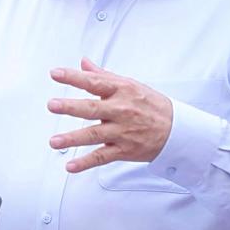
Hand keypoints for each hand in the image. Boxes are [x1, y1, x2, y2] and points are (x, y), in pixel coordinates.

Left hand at [47, 58, 172, 172]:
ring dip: (73, 139)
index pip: (94, 82)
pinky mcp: (124, 150)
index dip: (73, 77)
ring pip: (94, 135)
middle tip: (52, 105)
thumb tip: (83, 63)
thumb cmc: (150, 104)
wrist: (177, 129)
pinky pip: (102, 157)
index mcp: (121, 90)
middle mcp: (121, 110)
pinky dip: (86, 163)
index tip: (55, 73)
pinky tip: (70, 166)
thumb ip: (102, 75)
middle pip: (92, 108)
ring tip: (54, 141)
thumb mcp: (129, 84)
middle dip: (70, 107)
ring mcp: (122, 131)